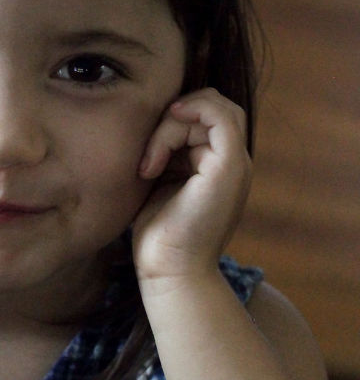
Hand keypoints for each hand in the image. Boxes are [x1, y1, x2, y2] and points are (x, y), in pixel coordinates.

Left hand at [131, 89, 251, 286]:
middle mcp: (232, 163)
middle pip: (212, 106)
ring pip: (212, 109)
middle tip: (147, 158)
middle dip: (173, 119)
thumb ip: (165, 156)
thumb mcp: (159, 185)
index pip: (205, 116)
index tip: (144, 159)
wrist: (168, 273)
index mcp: (217, 167)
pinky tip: (160, 146)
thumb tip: (148, 130)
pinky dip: (188, 117)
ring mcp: (235, 164)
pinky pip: (219, 116)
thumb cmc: (158, 238)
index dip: (173, 122)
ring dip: (172, 126)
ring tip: (150, 165)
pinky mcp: (229, 168)